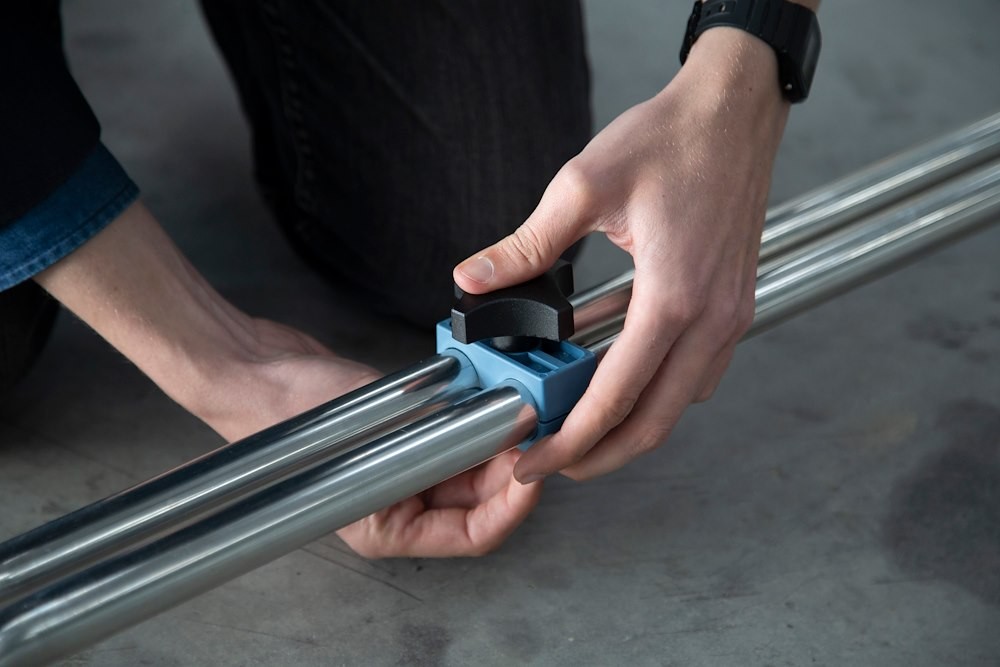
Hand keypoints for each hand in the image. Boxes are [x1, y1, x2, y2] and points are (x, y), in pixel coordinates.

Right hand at [36, 201, 540, 558]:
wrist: (254, 369)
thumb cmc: (288, 416)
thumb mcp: (373, 438)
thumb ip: (440, 444)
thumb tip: (501, 433)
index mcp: (389, 528)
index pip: (475, 534)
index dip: (514, 504)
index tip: (534, 467)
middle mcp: (402, 502)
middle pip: (481, 496)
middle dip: (512, 462)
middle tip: (533, 424)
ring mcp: (404, 464)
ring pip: (472, 460)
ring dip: (496, 434)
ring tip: (514, 403)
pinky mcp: (406, 429)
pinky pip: (453, 428)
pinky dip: (472, 411)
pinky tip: (486, 389)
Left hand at [454, 29, 789, 481]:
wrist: (735, 109)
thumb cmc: (672, 138)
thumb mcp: (584, 185)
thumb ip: (527, 245)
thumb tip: (476, 279)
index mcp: (674, 296)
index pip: (616, 398)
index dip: (570, 440)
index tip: (535, 460)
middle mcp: (711, 318)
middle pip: (656, 422)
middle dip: (601, 455)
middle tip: (553, 463)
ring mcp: (731, 315)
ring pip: (680, 403)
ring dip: (632, 427)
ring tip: (580, 428)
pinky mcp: (734, 305)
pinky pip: (697, 373)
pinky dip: (658, 391)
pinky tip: (622, 377)